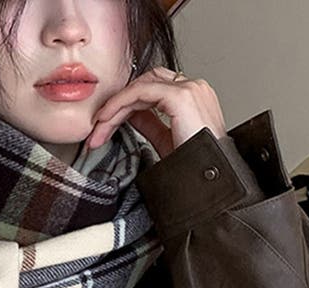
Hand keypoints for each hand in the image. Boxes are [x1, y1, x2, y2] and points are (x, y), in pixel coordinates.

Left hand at [87, 67, 226, 157]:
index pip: (153, 90)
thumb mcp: (166, 142)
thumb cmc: (196, 168)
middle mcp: (194, 88)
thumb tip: (131, 115)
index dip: (126, 106)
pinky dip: (120, 104)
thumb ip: (151, 124)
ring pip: (140, 87)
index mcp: (194, 97)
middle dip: (117, 106)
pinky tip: (107, 120)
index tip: (105, 129)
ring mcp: (189, 89)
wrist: (211, 182)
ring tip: (99, 130)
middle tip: (97, 131)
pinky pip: (141, 91)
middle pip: (145, 85)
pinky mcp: (181, 97)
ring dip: (115, 107)